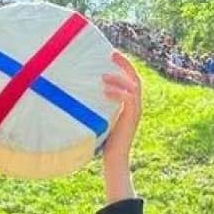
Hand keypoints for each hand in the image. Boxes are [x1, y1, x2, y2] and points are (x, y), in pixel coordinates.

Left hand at [101, 51, 141, 201]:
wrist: (114, 160)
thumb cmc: (103, 142)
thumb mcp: (99, 119)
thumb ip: (96, 107)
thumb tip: (77, 96)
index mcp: (129, 105)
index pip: (130, 80)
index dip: (123, 67)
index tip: (111, 55)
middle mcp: (136, 106)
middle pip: (135, 78)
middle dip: (125, 64)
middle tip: (112, 53)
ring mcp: (135, 112)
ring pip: (133, 87)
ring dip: (119, 78)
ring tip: (104, 74)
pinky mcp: (131, 119)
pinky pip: (128, 100)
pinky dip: (117, 93)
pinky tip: (104, 90)